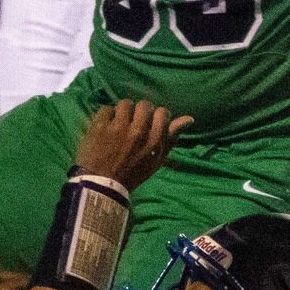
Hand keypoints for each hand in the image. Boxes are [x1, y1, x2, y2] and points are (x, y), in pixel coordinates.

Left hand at [74, 99, 192, 192]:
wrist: (103, 185)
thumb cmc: (133, 174)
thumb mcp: (157, 159)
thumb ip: (171, 138)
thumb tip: (189, 118)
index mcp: (155, 140)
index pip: (162, 112)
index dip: (156, 116)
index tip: (150, 122)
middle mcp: (139, 131)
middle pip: (144, 105)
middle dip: (139, 112)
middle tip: (133, 122)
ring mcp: (118, 127)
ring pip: (125, 104)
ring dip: (122, 112)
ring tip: (118, 122)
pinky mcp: (100, 126)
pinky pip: (106, 109)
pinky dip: (106, 116)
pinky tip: (105, 126)